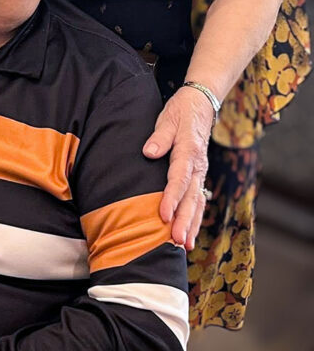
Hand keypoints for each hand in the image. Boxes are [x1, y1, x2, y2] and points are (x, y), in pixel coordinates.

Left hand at [143, 86, 212, 249]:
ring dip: (191, 224)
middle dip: (184, 220)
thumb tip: (149, 152)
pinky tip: (189, 237)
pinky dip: (194, 219)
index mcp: (189, 150)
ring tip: (184, 246)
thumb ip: (160, 136)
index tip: (163, 215)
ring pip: (197, 202)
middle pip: (191, 196)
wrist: (201, 105)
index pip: (179, 177)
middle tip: (176, 241)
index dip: (171, 197)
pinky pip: (198, 201)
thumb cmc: (181, 111)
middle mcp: (198, 165)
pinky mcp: (198, 177)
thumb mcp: (168, 117)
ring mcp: (200, 172)